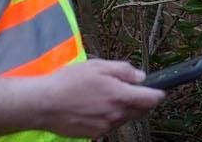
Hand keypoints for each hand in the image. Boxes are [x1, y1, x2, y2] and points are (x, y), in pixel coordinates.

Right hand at [31, 58, 164, 136]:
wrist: (43, 105)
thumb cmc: (69, 81)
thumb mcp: (98, 66)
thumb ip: (124, 71)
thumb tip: (141, 77)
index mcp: (120, 96)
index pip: (151, 99)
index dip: (158, 92)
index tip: (157, 88)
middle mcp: (116, 115)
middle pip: (141, 111)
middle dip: (141, 101)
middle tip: (128, 89)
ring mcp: (106, 127)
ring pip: (125, 118)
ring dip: (124, 109)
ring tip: (106, 97)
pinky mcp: (95, 134)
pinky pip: (110, 125)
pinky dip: (110, 117)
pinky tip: (95, 108)